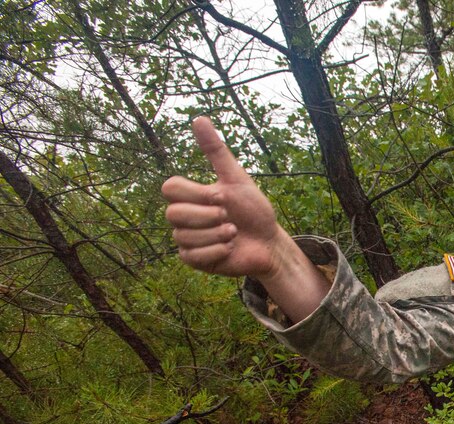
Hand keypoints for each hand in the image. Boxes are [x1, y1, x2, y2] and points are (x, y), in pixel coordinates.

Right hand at [162, 117, 290, 279]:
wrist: (269, 242)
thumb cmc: (253, 210)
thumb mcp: (237, 179)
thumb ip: (216, 152)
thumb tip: (198, 118)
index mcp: (190, 196)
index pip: (170, 188)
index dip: (197, 193)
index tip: (222, 196)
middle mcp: (183, 217)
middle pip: (173, 213)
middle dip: (209, 215)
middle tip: (230, 217)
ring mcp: (186, 239)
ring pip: (184, 236)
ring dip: (217, 234)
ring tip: (234, 233)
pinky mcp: (193, 260)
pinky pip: (192, 256)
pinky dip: (217, 250)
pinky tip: (230, 248)